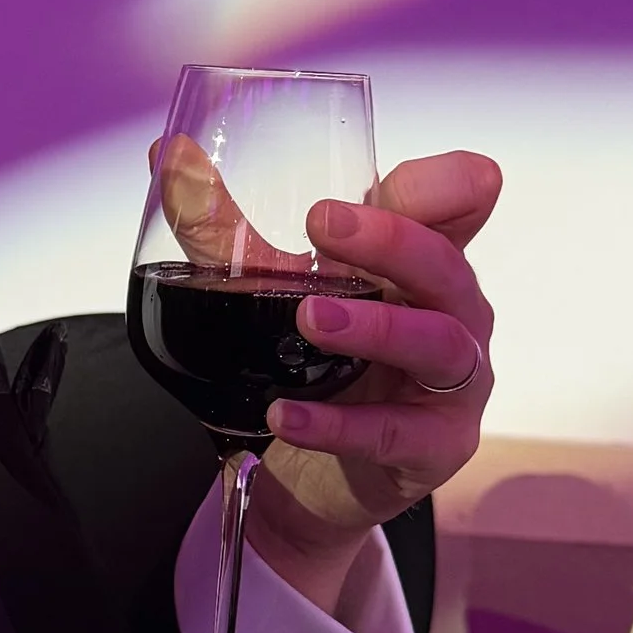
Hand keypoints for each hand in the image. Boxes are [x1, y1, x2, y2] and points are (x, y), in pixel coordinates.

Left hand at [253, 148, 499, 554]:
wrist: (305, 475)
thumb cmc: (313, 365)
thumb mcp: (272, 291)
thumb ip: (225, 227)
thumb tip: (169, 157)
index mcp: (420, 263)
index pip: (462, 203)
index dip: (446, 184)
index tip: (388, 180)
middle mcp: (450, 314)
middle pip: (447, 264)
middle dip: (392, 240)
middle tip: (322, 226)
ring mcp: (453, 382)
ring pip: (437, 342)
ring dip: (375, 326)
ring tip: (310, 319)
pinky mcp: (436, 446)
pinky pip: (394, 432)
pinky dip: (338, 423)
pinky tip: (285, 413)